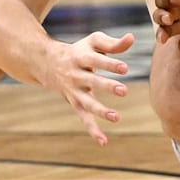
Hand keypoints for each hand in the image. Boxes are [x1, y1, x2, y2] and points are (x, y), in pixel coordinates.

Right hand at [45, 31, 133, 145]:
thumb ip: (113, 43)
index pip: (96, 60)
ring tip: (116, 117)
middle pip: (91, 81)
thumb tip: (132, 38)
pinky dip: (92, 130)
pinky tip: (104, 141)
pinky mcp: (75, 103)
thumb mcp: (93, 42)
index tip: (125, 68)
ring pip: (86, 102)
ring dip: (100, 111)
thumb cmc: (79, 50)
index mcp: (80, 57)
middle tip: (124, 90)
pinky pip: (83, 118)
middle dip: (107, 86)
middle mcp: (75, 75)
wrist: (48, 63)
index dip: (110, 64)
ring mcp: (74, 91)